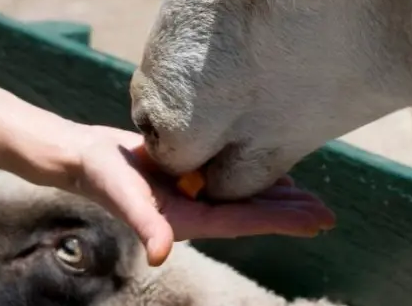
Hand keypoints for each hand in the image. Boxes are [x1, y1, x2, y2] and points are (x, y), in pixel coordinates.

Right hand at [49, 124, 335, 265]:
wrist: (83, 157)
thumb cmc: (102, 175)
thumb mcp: (123, 194)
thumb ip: (144, 224)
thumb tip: (161, 255)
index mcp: (190, 218)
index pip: (246, 221)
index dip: (282, 221)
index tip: (317, 221)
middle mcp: (198, 209)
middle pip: (254, 213)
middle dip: (290, 214)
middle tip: (328, 215)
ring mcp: (196, 193)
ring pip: (247, 197)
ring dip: (278, 198)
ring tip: (311, 199)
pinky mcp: (192, 175)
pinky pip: (233, 179)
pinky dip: (257, 177)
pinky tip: (275, 174)